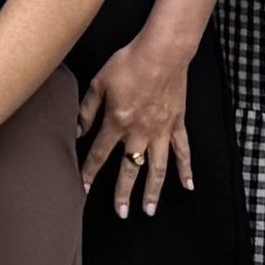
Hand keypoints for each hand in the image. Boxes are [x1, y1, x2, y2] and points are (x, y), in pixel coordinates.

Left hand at [77, 36, 194, 218]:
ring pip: (157, 167)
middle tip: (120, 213)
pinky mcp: (178, 124)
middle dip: (123, 192)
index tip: (83, 188)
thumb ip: (87, 110)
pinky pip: (183, 151)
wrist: (162, 52)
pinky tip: (188, 186)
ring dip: (153, 190)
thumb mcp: (99, 83)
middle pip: (129, 168)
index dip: (89, 172)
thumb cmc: (128, 63)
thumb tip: (77, 130)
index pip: (98, 154)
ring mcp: (161, 130)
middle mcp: (140, 132)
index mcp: (117, 122)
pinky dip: (186, 169)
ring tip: (149, 210)